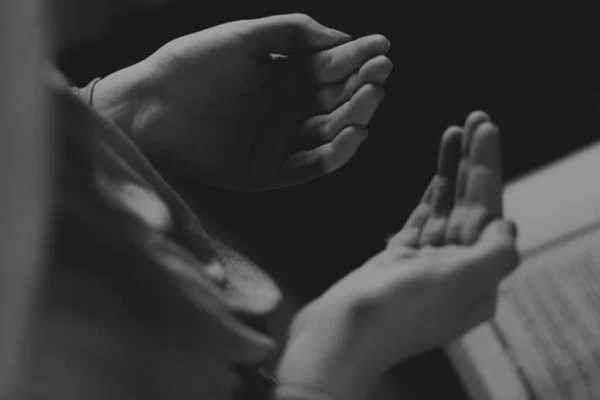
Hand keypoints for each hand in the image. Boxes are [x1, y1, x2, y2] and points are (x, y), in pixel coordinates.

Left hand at [92, 14, 390, 190]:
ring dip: (354, 115)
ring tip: (371, 97)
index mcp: (282, 75)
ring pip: (329, 131)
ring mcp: (278, 141)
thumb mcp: (244, 36)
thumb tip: (342, 37)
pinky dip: (334, 154)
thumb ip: (292, 32)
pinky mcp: (268, 172)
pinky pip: (310, 165)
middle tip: (382, 71)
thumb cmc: (191, 65)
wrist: (147, 109)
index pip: (329, 67)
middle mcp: (285, 109)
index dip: (356, 56)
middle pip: (335, 99)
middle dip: (361, 84)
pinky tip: (354, 133)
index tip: (382, 46)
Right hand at [275, 112, 519, 399]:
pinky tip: (439, 172)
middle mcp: (456, 271)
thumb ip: (493, 252)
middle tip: (477, 119)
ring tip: (455, 131)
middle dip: (474, 161)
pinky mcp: (398, 260)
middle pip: (471, 204)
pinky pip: (421, 219)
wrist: (339, 334)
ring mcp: (426, 265)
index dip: (489, 168)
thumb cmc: (396, 313)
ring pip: (446, 207)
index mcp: (478, 279)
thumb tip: (507, 224)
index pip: (491, 212)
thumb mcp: (458, 282)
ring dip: (452, 170)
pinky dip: (431, 194)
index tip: (487, 131)